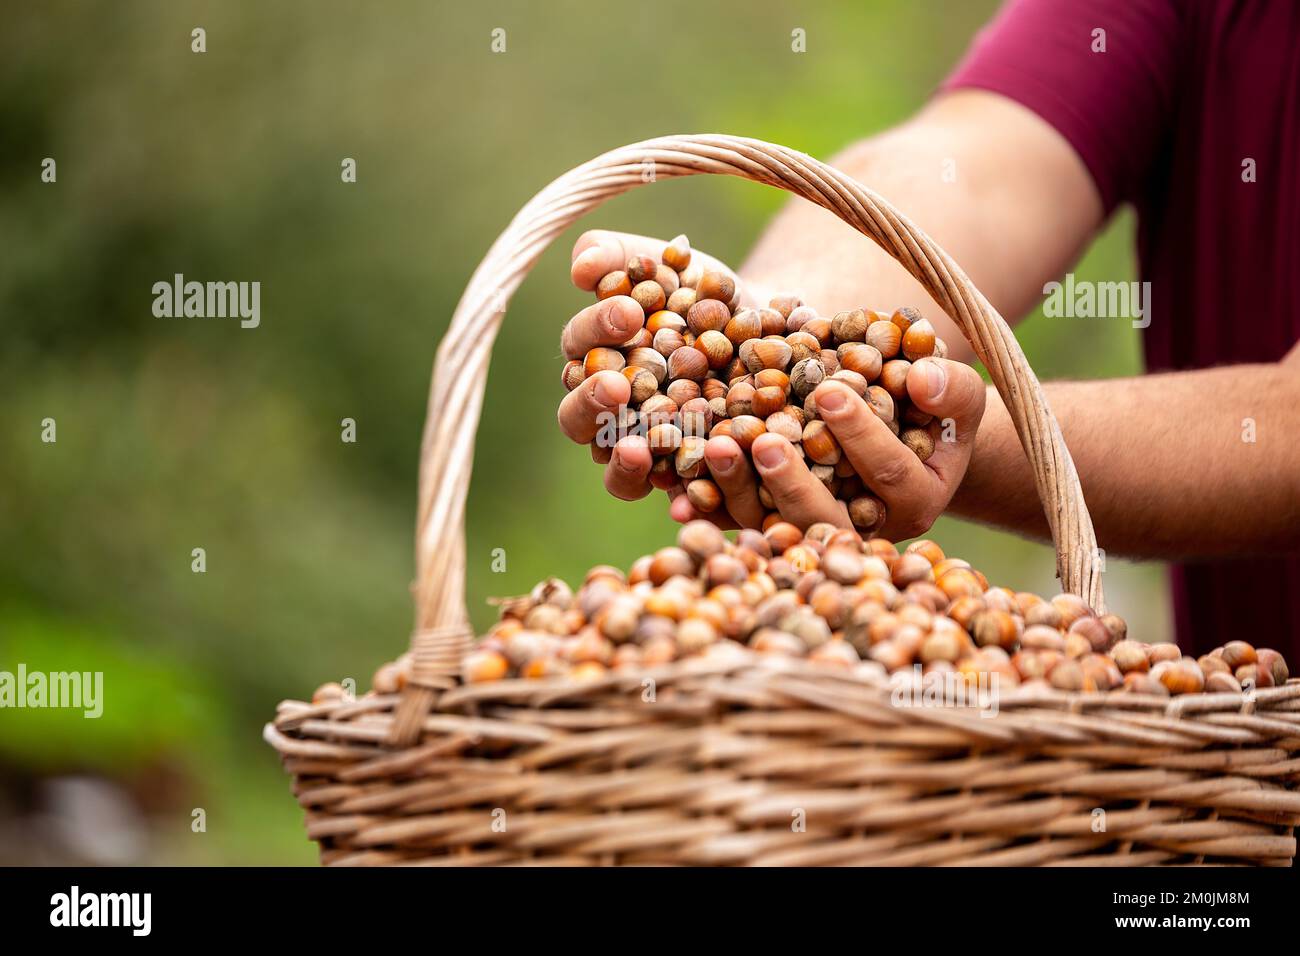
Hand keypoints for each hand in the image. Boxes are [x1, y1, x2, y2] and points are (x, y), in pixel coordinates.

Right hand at [557, 230, 743, 502]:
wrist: (774, 335)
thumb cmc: (706, 294)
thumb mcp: (670, 264)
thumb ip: (621, 256)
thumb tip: (582, 264)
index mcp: (593, 361)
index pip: (578, 348)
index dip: (597, 330)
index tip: (629, 311)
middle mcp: (609, 417)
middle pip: (579, 420)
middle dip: (593, 402)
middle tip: (617, 385)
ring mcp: (647, 458)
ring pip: (617, 473)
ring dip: (621, 463)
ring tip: (636, 449)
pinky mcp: (690, 487)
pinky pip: (679, 502)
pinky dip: (681, 500)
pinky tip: (688, 496)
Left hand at [668, 357, 986, 538]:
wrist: (903, 439)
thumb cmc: (932, 411)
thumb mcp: (953, 395)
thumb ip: (950, 387)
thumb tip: (922, 380)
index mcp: (915, 502)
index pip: (888, 472)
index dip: (860, 434)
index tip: (828, 391)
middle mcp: (864, 531)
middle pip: (826, 516)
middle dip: (793, 479)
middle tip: (763, 438)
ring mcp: (814, 536)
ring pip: (775, 526)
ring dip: (740, 492)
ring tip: (713, 448)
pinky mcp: (773, 532)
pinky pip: (738, 526)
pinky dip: (708, 511)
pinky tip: (677, 496)